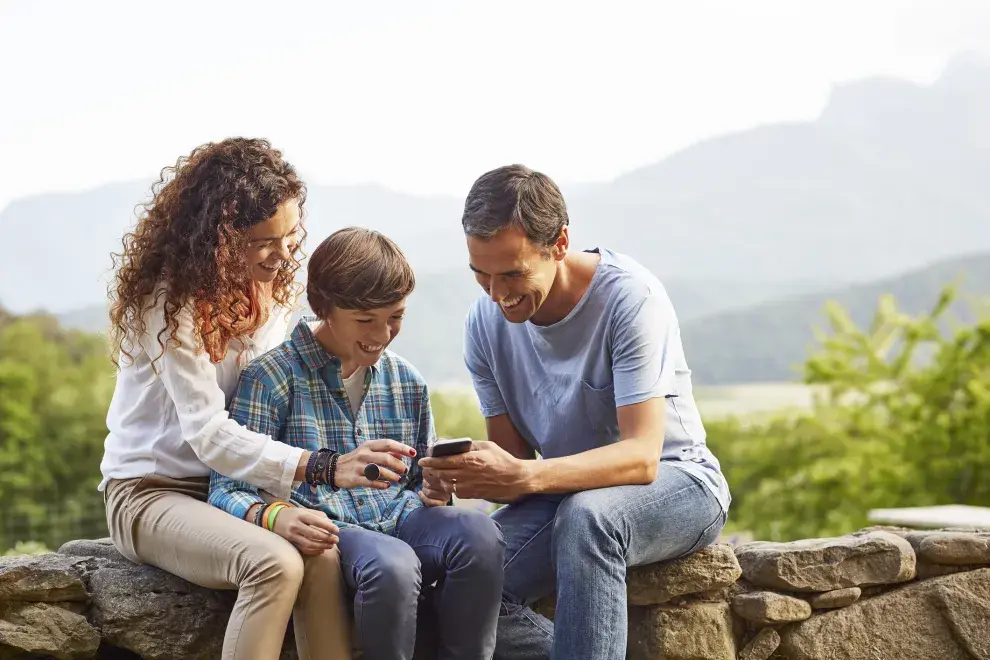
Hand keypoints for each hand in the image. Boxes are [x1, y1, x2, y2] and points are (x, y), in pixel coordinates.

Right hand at [272, 507, 339, 554]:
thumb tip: (331, 523)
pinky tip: (322, 550)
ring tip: (331, 545)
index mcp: (301, 515)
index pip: (316, 521)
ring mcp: (292, 536)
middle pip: (314, 534)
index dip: (328, 527)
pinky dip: (314, 551)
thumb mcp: (304, 510)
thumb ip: (317, 515)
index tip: (337, 530)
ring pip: (309, 544)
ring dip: (322, 546)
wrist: (273, 519)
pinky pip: (304, 549)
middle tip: (336, 540)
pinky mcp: (290, 543)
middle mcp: (296, 526)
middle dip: (327, 538)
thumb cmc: (293, 514)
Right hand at [334, 439, 414, 489]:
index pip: (388, 444)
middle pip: (386, 458)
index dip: (402, 448)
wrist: (334, 468)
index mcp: (368, 445)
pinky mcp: (355, 478)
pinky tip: (387, 486)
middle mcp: (364, 454)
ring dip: (392, 476)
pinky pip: (371, 482)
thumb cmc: (356, 459)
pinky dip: (381, 484)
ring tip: (399, 479)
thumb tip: (402, 454)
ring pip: (380, 471)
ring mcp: (359, 467)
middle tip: (405, 470)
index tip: (413, 453)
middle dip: (398, 465)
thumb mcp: (369, 451)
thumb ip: (385, 452)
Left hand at [417, 440, 532, 501]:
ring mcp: (470, 486)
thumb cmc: (502, 460)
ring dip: (437, 480)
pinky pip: (455, 492)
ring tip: (433, 475)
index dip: (431, 461)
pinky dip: (448, 487)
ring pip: (446, 484)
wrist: (515, 478)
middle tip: (425, 468)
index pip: (445, 461)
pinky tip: (447, 483)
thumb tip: (454, 444)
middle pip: (442, 474)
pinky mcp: (473, 495)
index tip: (423, 460)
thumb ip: (470, 445)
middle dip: (430, 471)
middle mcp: (469, 474)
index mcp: (471, 460)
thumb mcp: (487, 446)